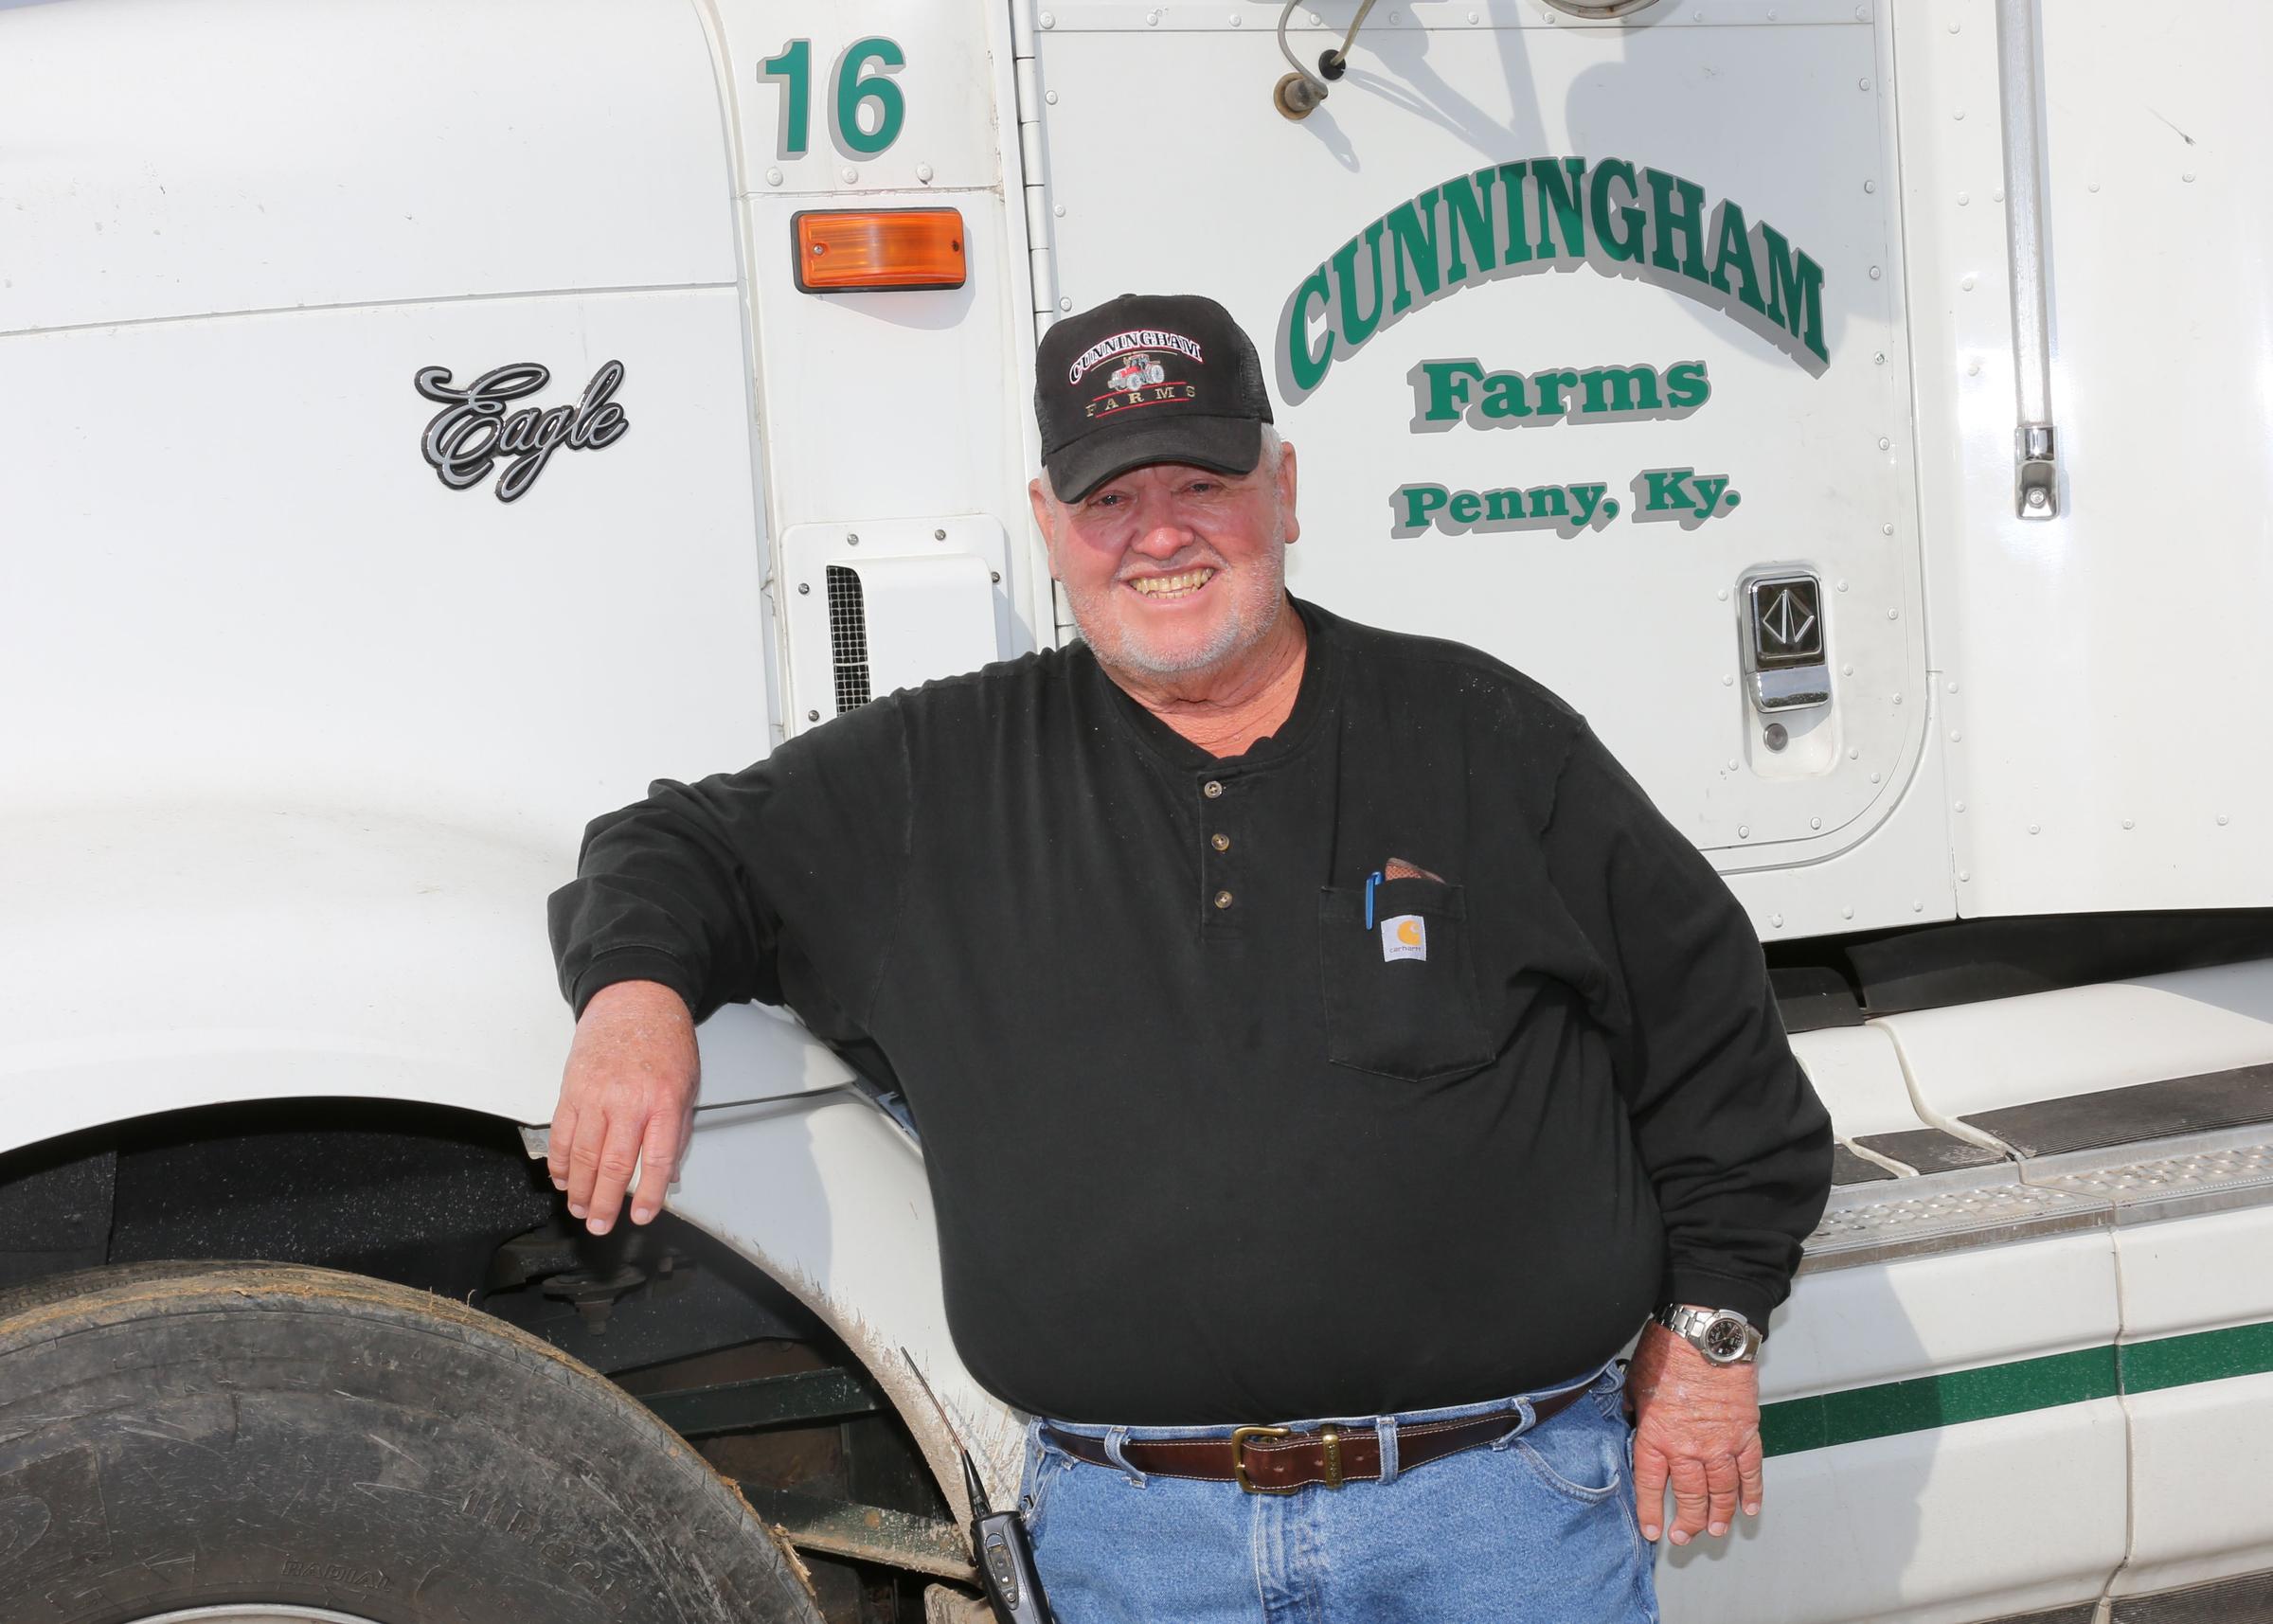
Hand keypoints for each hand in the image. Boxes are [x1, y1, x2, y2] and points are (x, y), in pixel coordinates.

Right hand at [547, 979, 698, 1235]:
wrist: (635, 999)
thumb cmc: (664, 1040)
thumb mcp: (689, 1083)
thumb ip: (678, 1131)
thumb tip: (668, 1175)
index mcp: (664, 1101)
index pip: (656, 1159)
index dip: (649, 1194)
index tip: (644, 1215)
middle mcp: (628, 1100)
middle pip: (613, 1164)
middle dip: (605, 1202)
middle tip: (600, 1225)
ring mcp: (596, 1095)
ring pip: (583, 1154)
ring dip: (579, 1189)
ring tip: (580, 1209)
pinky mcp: (572, 1089)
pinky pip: (563, 1134)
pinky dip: (561, 1161)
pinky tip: (563, 1179)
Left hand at [1626, 1318, 1763, 1545]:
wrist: (1705, 1335)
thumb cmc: (1668, 1351)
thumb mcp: (1636, 1382)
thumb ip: (1636, 1409)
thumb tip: (1633, 1417)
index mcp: (1656, 1436)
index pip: (1651, 1485)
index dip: (1651, 1512)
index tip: (1653, 1532)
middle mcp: (1688, 1447)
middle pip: (1690, 1496)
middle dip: (1688, 1522)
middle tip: (1685, 1536)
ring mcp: (1720, 1443)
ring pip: (1721, 1491)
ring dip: (1719, 1515)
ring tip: (1716, 1530)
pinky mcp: (1745, 1433)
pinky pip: (1750, 1471)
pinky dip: (1751, 1492)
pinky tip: (1749, 1507)